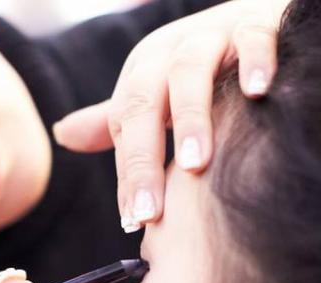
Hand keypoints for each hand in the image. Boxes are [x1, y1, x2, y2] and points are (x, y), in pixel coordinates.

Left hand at [53, 0, 289, 231]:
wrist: (248, 13)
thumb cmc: (196, 65)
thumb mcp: (152, 92)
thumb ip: (114, 120)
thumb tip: (62, 135)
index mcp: (141, 75)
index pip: (123, 129)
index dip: (127, 176)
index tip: (133, 222)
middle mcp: (167, 55)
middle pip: (143, 104)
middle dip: (142, 160)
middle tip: (150, 212)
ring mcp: (210, 36)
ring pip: (190, 72)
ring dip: (190, 118)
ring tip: (194, 166)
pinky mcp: (254, 23)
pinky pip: (253, 38)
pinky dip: (255, 62)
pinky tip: (258, 94)